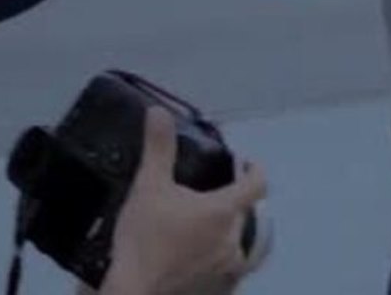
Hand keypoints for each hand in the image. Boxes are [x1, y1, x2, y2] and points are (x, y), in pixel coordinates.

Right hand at [101, 107, 268, 294]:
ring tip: (207, 226)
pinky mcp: (219, 288)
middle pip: (245, 213)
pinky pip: (229, 269)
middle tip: (211, 194)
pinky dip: (220, 259)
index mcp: (224, 211)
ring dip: (227, 232)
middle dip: (232, 201)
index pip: (257, 184)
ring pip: (239, 243)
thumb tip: (158, 112)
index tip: (245, 164)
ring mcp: (228, 267)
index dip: (254, 170)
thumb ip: (158, 148)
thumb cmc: (143, 240)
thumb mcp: (148, 187)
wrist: (133, 290)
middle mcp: (233, 239)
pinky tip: (202, 256)